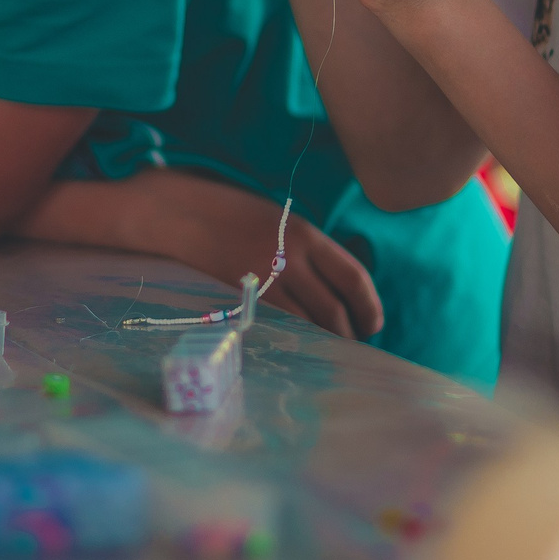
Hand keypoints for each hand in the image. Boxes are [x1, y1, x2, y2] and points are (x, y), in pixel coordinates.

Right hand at [137, 164, 383, 339]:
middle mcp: (291, 257)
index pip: (354, 277)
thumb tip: (339, 289)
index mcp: (307, 234)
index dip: (370, 306)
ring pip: (309, 322)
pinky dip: (298, 336)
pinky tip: (302, 340)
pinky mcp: (243, 296)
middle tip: (355, 342)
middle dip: (351, 331)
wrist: (184, 213)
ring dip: (326, 339)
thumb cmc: (236, 215)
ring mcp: (266, 279)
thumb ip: (310, 251)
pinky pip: (281, 325)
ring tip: (332, 346)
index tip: (374, 323)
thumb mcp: (283, 222)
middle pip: (335, 308)